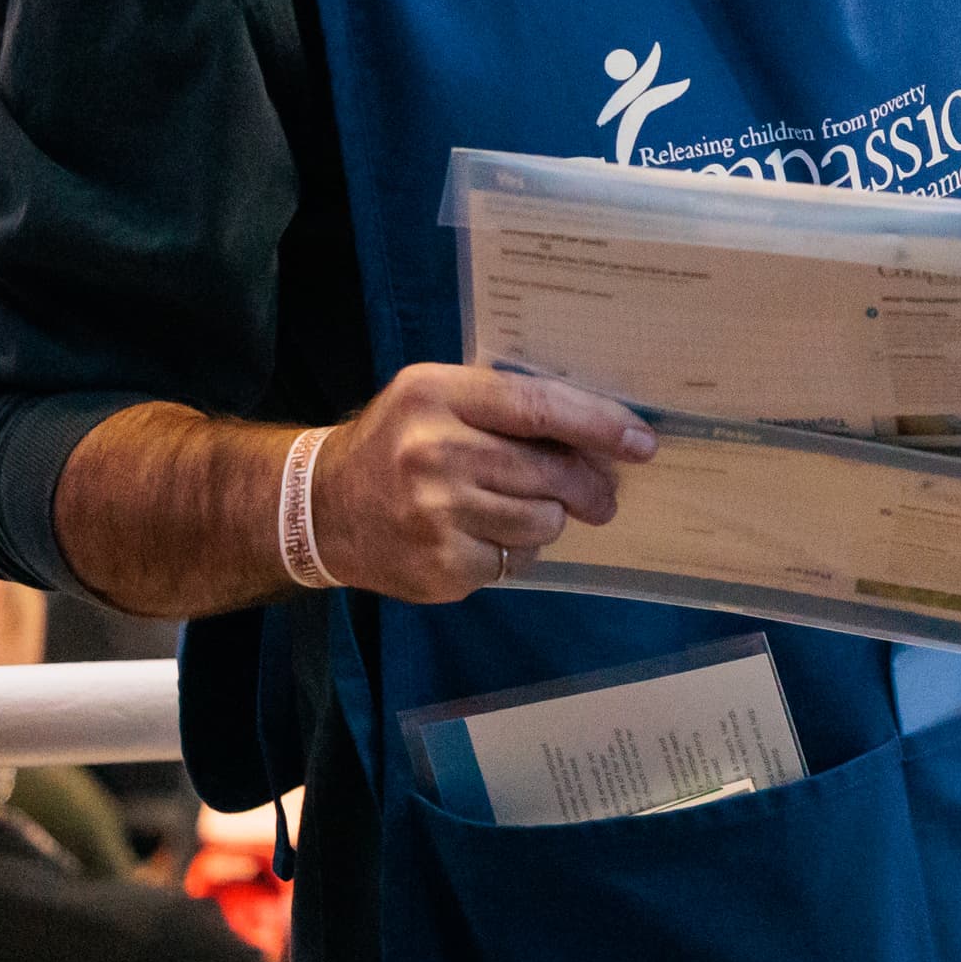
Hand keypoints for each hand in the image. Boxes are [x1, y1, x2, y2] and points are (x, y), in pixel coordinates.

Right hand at [309, 364, 655, 604]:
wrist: (318, 509)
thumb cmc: (395, 444)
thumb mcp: (436, 399)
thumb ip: (505, 405)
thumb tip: (600, 432)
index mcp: (436, 396)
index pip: (539, 407)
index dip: (599, 424)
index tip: (642, 441)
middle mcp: (433, 452)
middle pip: (550, 472)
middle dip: (590, 487)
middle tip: (602, 497)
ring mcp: (435, 514)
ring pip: (542, 521)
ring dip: (549, 520)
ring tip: (523, 512)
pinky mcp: (440, 565)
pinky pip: (515, 560)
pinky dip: (514, 551)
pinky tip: (484, 537)